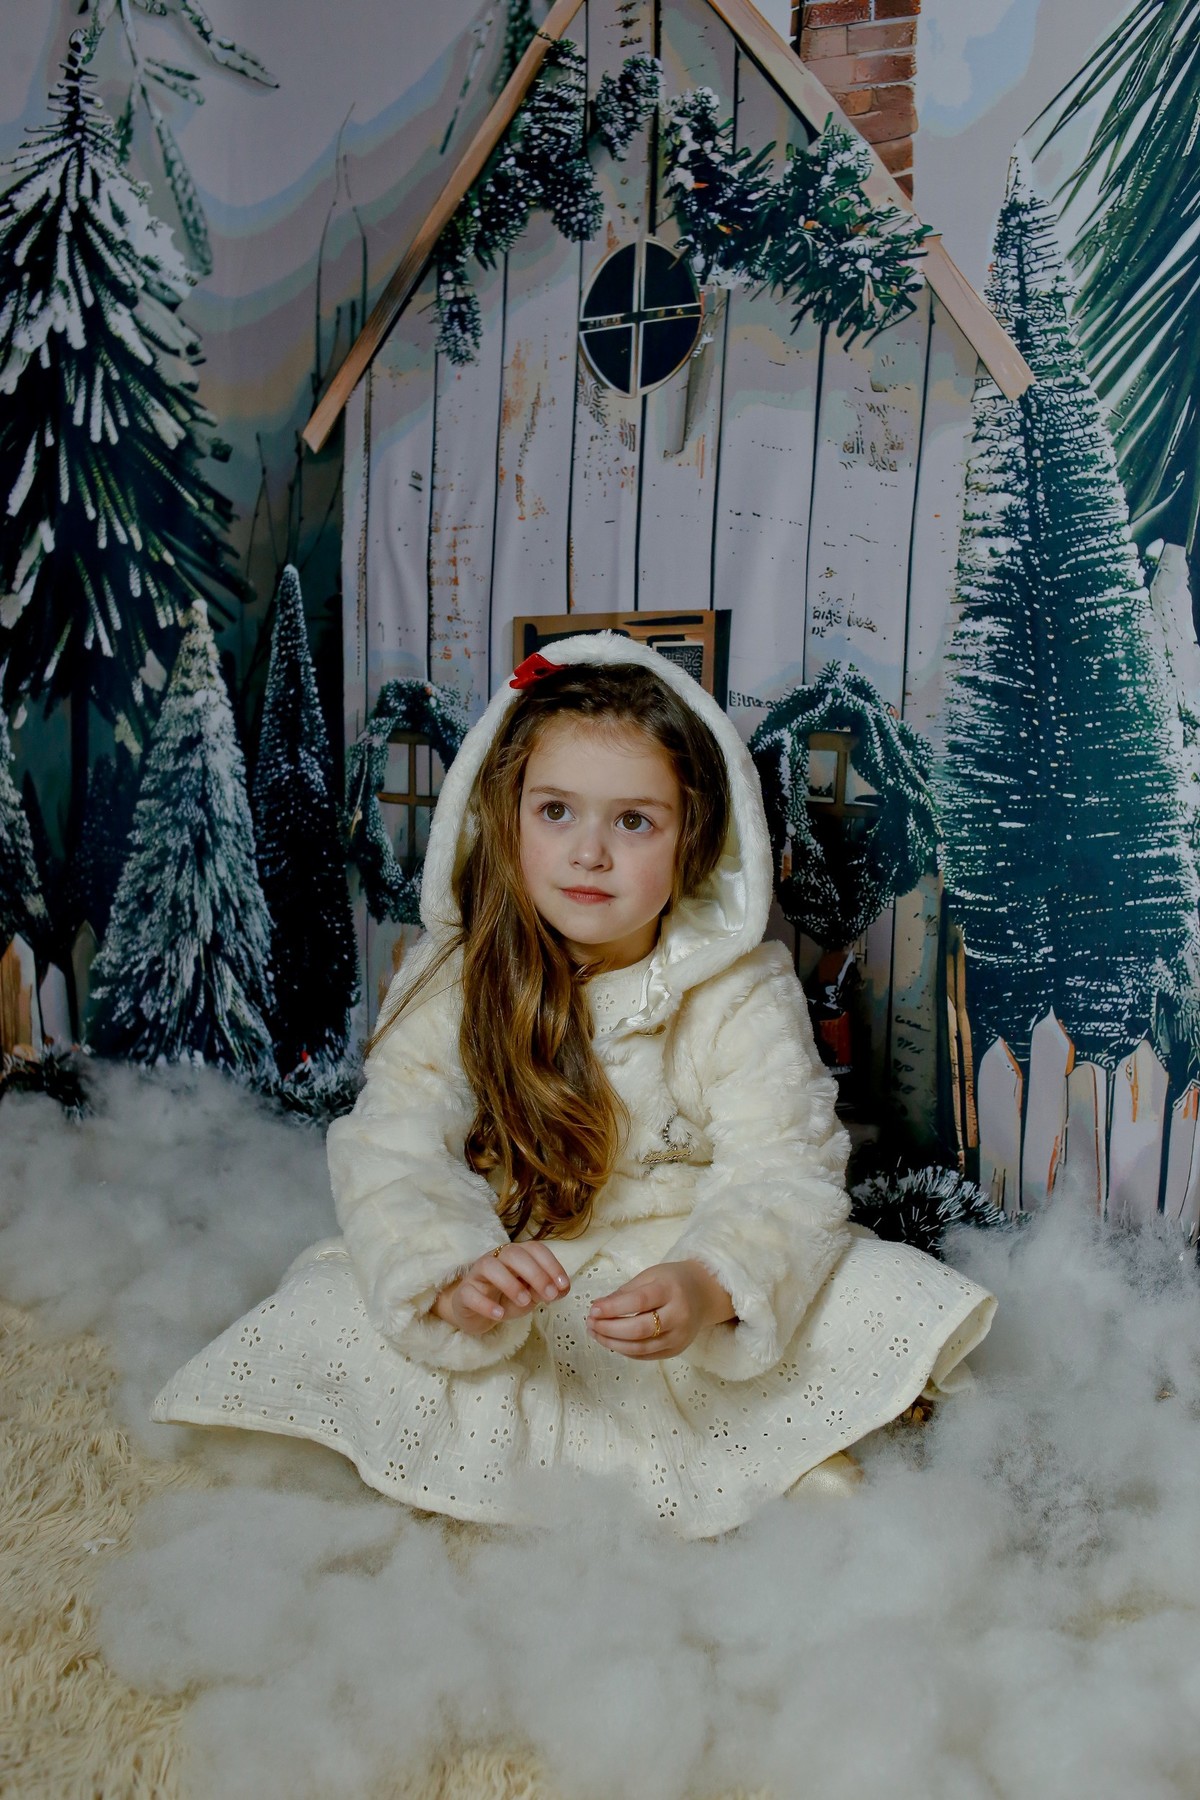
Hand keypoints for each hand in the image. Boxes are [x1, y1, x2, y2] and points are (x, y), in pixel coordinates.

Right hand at [433, 1242, 569, 1336]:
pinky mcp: (463, 1293)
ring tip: (524, 1302)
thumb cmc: (505, 1299)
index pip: (534, 1249)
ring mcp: (477, 1274)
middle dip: (535, 1273)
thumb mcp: (529, 1297)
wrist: (476, 1314)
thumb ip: (542, 1291)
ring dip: (510, 1283)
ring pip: (490, 1266)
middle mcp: (496, 1259)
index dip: (551, 1264)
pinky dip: (486, 1304)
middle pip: (513, 1253)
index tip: (563, 1286)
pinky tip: (499, 1315)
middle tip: (549, 1295)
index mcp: (516, 1256)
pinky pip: (470, 1293)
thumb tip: (561, 1289)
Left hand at [585, 1260, 734, 1359]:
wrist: (704, 1294)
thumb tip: (597, 1308)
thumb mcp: (650, 1276)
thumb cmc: (672, 1280)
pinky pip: (646, 1355)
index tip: (593, 1309)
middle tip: (590, 1324)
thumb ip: (624, 1292)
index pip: (639, 1302)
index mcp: (670, 1290)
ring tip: (595, 1334)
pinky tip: (612, 1342)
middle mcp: (678, 1315)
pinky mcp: (676, 1350)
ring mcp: (679, 1336)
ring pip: (641, 1347)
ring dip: (613, 1343)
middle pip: (639, 1329)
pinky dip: (626, 1350)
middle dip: (609, 1329)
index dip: (613, 1308)